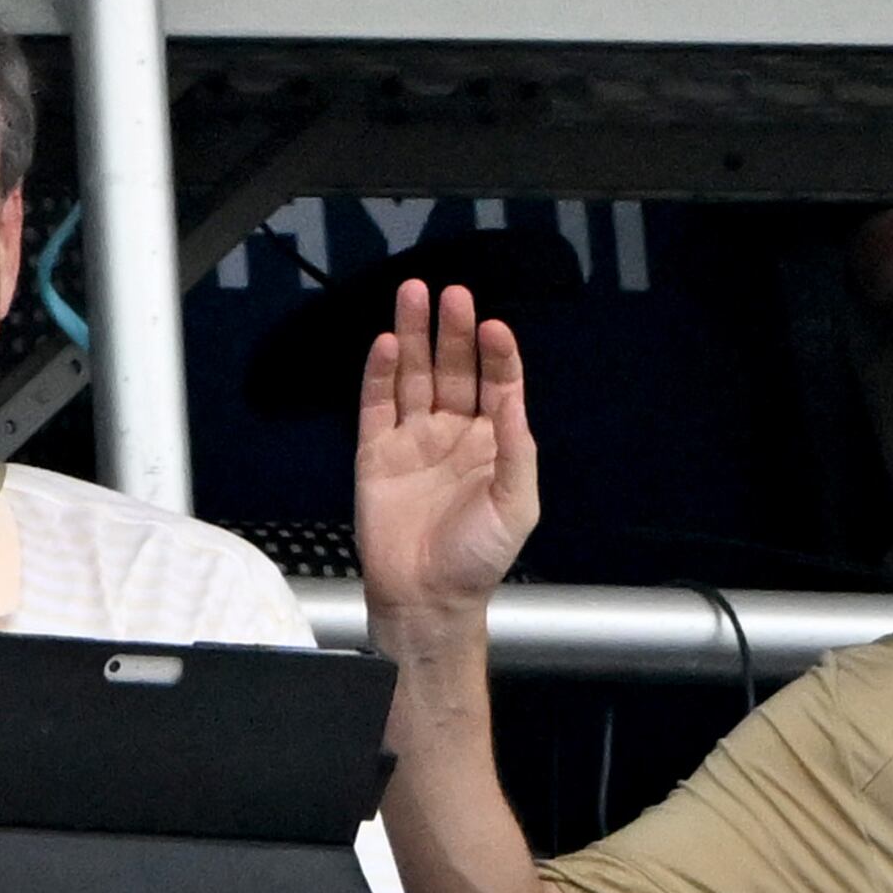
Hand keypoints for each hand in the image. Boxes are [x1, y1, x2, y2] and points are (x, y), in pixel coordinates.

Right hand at [354, 280, 539, 629]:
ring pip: (412, 375)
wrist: (426, 597)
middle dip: (452, 331)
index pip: (497, 384)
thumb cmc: (478, 559)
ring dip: (412, 336)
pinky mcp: (376, 451)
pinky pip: (376, 404)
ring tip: (413, 296)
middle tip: (452, 295)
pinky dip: (377, 374)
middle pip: (452, 368)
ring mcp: (412, 439)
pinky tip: (383, 345)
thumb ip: (517, 451)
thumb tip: (514, 398)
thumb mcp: (516, 506)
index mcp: (492, 443)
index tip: (493, 327)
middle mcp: (453, 432)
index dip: (496, 355)